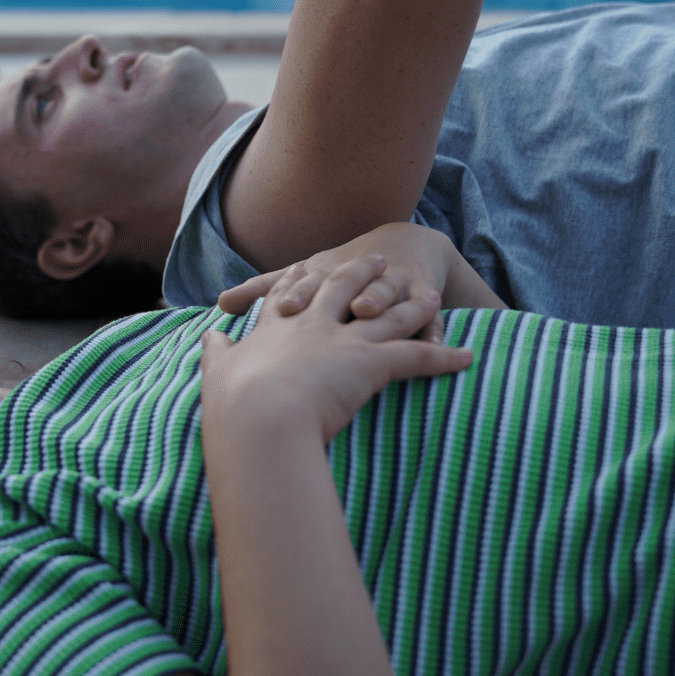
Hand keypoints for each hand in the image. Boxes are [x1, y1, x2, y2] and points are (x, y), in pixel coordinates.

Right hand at [202, 254, 472, 443]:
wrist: (257, 416)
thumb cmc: (234, 401)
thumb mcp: (218, 371)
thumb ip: (216, 353)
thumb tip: (208, 337)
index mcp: (280, 325)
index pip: (295, 292)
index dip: (307, 278)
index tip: (315, 266)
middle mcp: (316, 323)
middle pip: (345, 287)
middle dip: (364, 273)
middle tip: (380, 259)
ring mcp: (346, 339)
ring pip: (389, 315)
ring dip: (414, 306)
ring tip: (433, 298)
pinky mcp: (373, 363)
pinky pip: (418, 355)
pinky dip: (444, 355)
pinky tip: (466, 356)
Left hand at [218, 223, 463, 342]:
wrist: (404, 248)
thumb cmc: (340, 273)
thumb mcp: (306, 280)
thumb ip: (264, 293)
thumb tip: (217, 304)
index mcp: (326, 274)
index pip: (309, 284)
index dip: (298, 296)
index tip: (284, 311)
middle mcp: (357, 278)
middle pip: (348, 285)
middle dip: (339, 294)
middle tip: (331, 309)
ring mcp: (393, 284)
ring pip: (388, 293)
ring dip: (381, 300)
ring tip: (371, 310)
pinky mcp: (425, 296)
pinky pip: (431, 317)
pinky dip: (432, 328)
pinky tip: (432, 341)